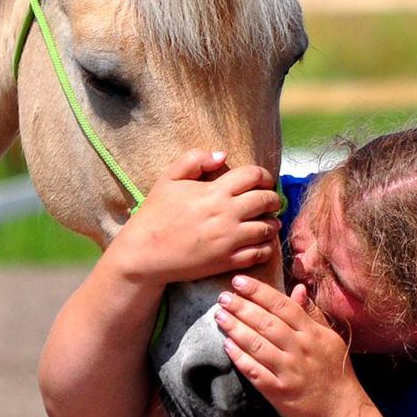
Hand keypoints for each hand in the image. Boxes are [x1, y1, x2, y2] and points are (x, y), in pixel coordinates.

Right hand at [107, 150, 281, 285]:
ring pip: (267, 228)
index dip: (264, 176)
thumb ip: (194, 160)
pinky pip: (260, 254)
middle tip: (270, 201)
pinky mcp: (227, 261)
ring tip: (268, 222)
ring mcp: (229, 239)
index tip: (264, 181)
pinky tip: (262, 243)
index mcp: (214, 191)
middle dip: (272, 198)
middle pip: (266, 201)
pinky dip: (266, 247)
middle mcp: (226, 214)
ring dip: (272, 223)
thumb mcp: (169, 179)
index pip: (253, 176)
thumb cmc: (155, 214)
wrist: (144, 252)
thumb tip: (222, 155)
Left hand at [216, 276, 358, 416]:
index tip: (239, 281)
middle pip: (266, 323)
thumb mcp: (329, 338)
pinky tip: (226, 345)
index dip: (259, 291)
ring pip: (257, 345)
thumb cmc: (334, 370)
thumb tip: (297, 289)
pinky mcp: (278, 392)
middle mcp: (300, 350)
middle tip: (223, 297)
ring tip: (220, 316)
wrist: (340, 410)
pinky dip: (240, 357)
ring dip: (235, 329)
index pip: (282, 306)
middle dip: (242, 307)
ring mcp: (288, 372)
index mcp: (312, 334)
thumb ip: (311, 313)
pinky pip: (254, 371)